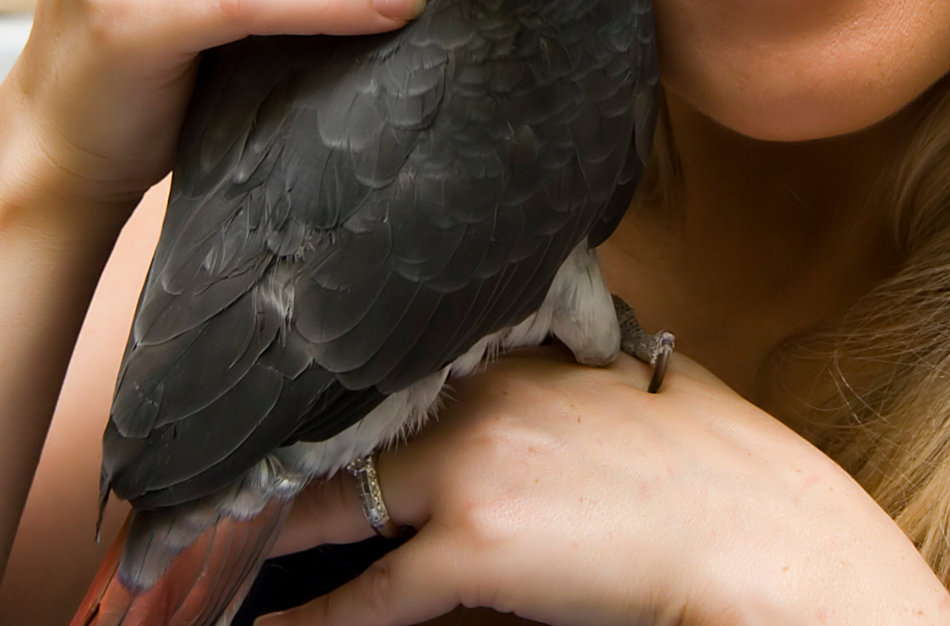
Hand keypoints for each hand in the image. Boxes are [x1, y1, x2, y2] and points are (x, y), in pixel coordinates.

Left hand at [261, 349, 949, 625]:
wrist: (755, 526)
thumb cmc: (708, 458)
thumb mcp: (636, 376)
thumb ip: (569, 361)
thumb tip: (544, 356)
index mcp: (513, 350)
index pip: (386, 362)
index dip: (322, 388)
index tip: (269, 402)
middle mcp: (479, 393)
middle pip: (339, 422)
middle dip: (266, 455)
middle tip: (195, 482)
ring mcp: (471, 466)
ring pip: (332, 500)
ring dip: (261, 532)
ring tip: (195, 553)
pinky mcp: (477, 548)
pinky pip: (367, 597)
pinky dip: (307, 622)